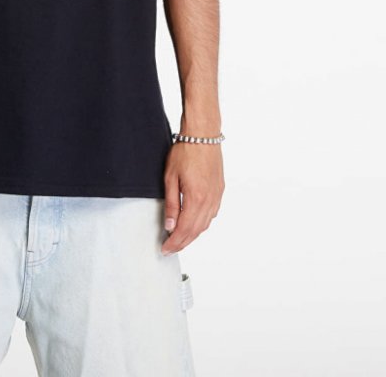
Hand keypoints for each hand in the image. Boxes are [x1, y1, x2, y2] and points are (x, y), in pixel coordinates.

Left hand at [160, 140, 223, 255]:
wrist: (203, 135)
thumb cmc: (185, 151)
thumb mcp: (170, 177)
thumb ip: (171, 204)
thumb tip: (170, 226)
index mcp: (196, 198)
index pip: (184, 230)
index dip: (174, 243)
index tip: (165, 249)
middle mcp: (209, 200)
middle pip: (196, 231)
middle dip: (182, 243)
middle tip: (170, 248)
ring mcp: (217, 196)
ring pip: (205, 224)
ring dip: (193, 235)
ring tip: (180, 239)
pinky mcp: (219, 190)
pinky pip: (212, 214)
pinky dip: (202, 223)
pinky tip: (194, 223)